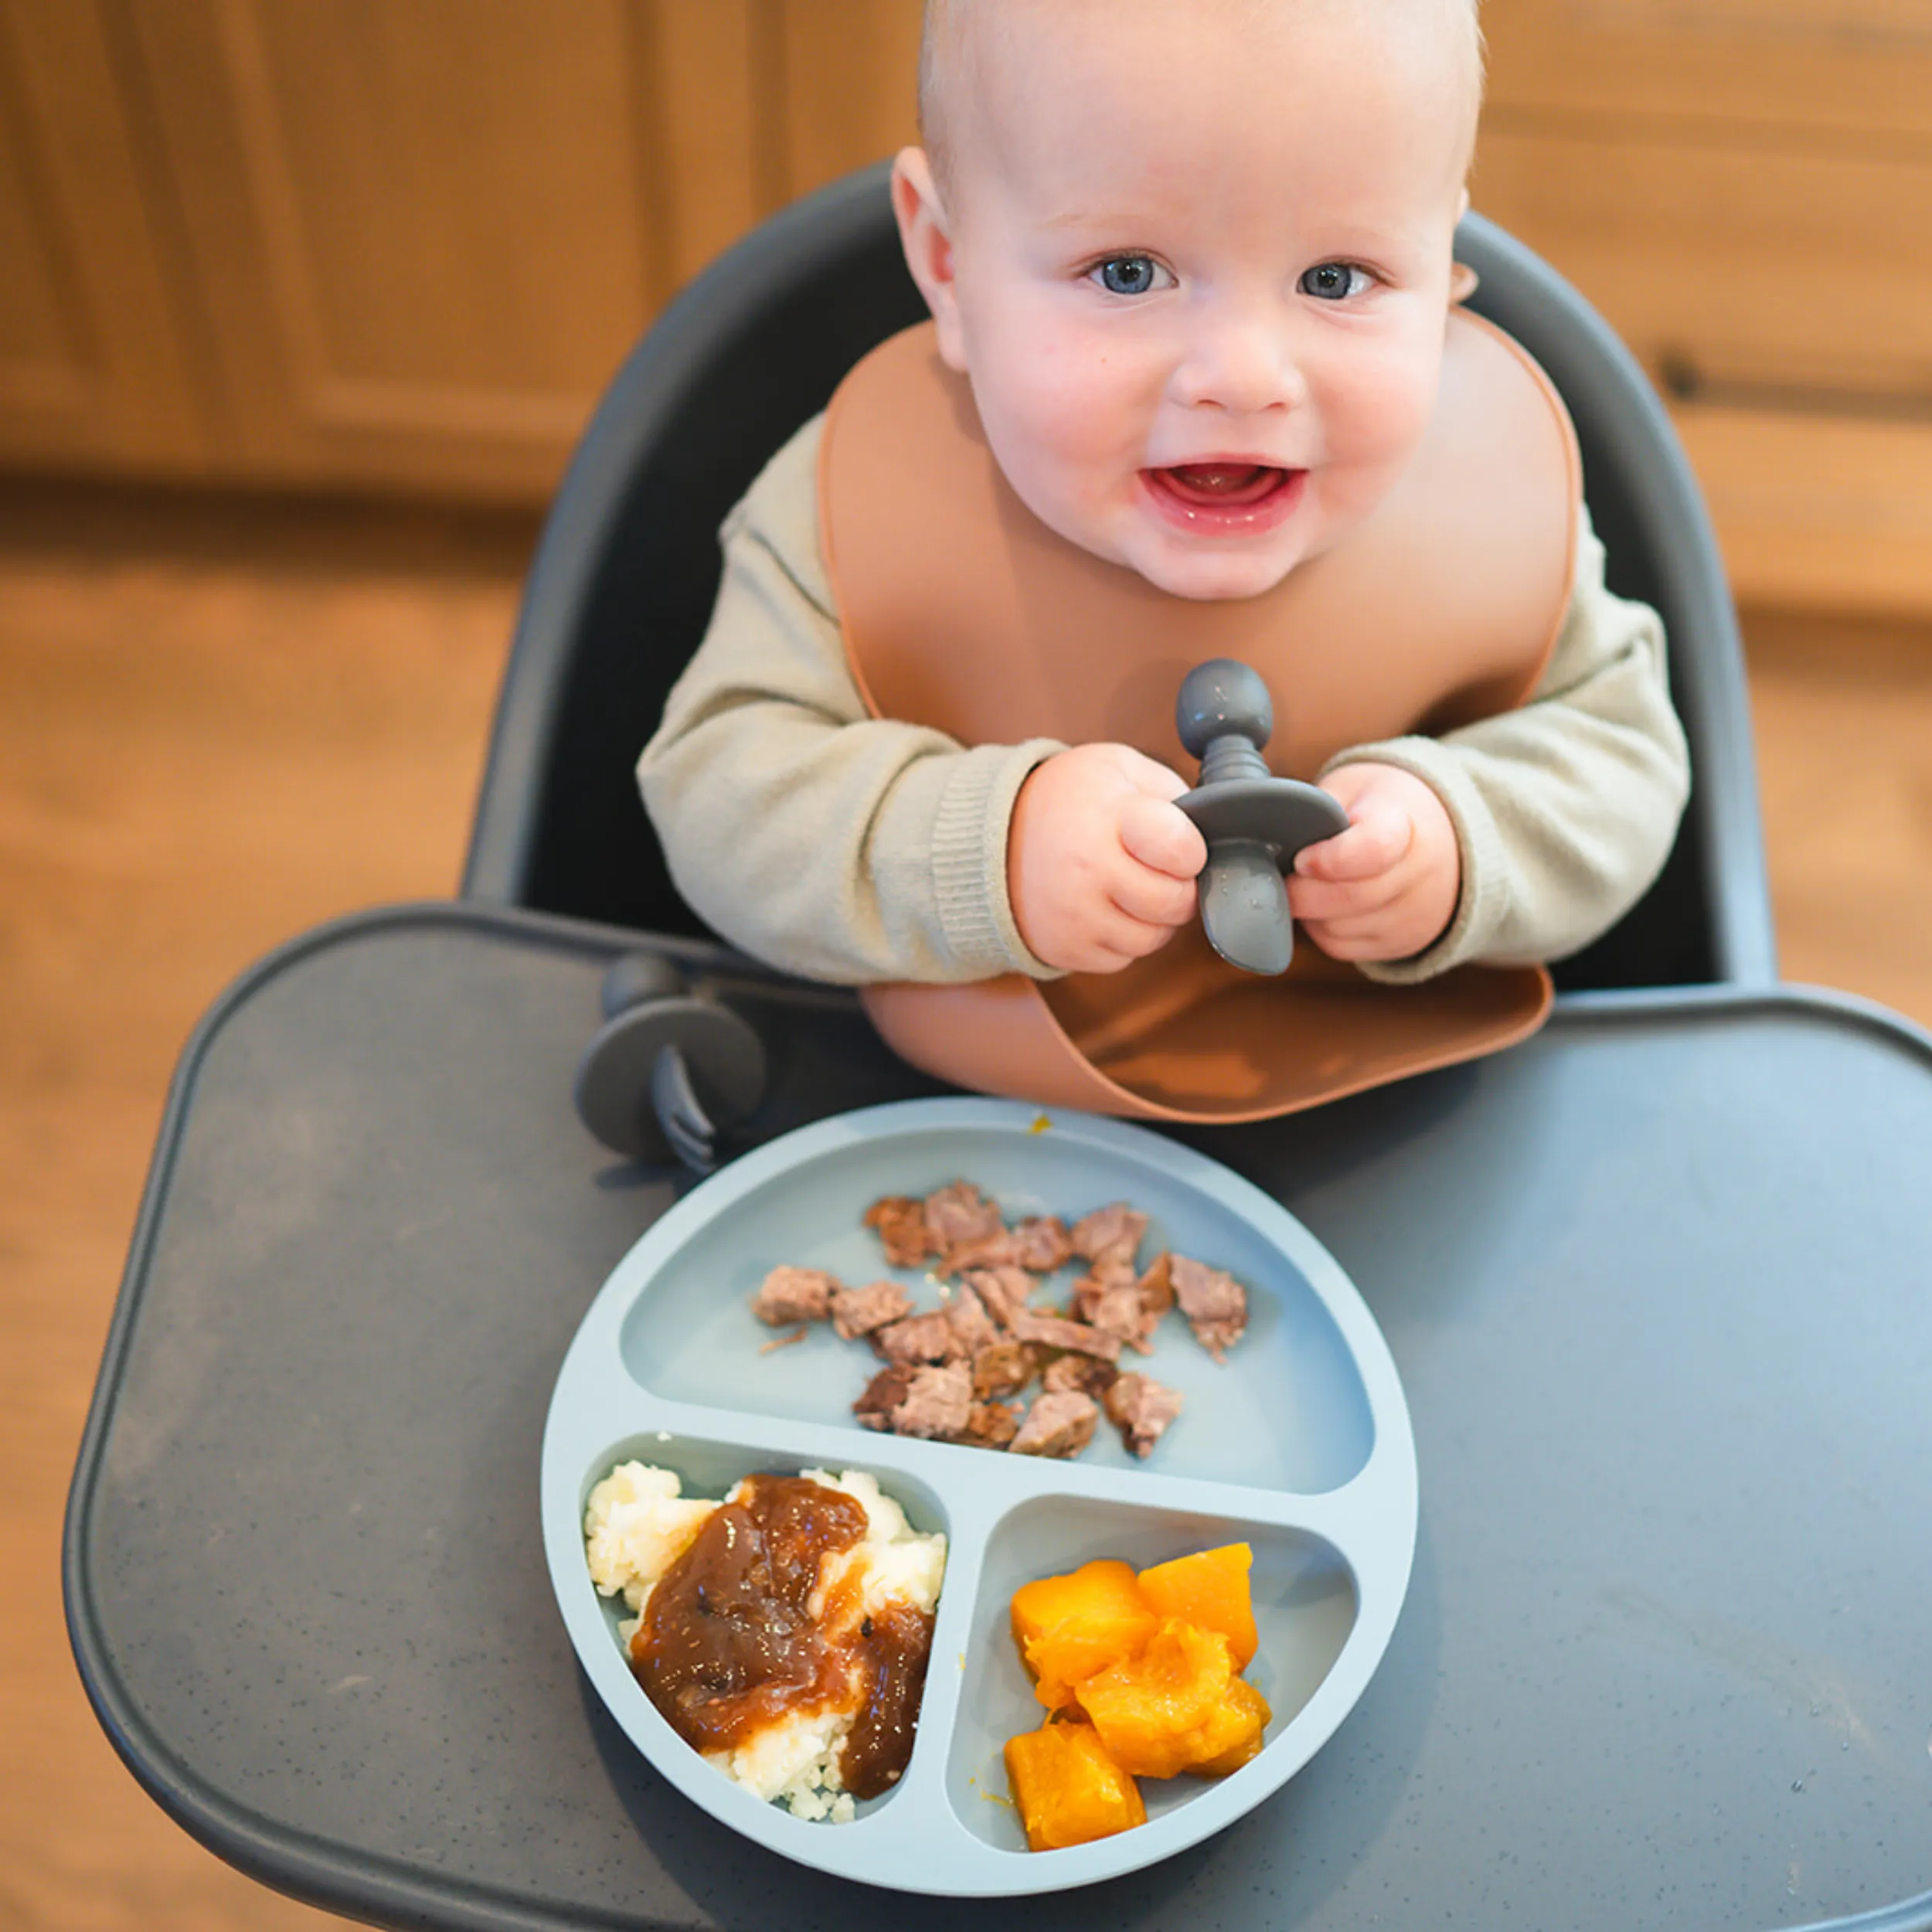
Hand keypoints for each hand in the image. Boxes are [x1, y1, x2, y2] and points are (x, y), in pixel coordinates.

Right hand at [1008, 744, 1207, 972]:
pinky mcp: (1065, 950)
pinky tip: (1105, 906)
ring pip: (1152, 939)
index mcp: (1108, 820)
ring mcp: (1075, 917)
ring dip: (1153, 917)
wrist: (992, 835)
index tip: (1176, 842)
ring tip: (1129, 885)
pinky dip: (1123, 937)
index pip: (1184, 851)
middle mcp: (1089, 873)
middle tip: (1158, 868)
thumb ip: (1169, 791)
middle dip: (1178, 887)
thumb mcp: (1117, 767)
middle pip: (1175, 904)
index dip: (1191, 849)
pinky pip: (1122, 959)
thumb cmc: (1067, 798)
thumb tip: (1212, 828)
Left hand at [1289, 762, 1460, 962]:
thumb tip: (1269, 840)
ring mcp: (1413, 916)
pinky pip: (1340, 946)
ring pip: (1337, 928)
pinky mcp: (1401, 943)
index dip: (1328, 859)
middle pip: (1348, 898)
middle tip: (1282, 876)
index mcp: (1406, 825)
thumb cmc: (1383, 809)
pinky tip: (1323, 904)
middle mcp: (1419, 875)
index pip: (1373, 849)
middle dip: (1301, 891)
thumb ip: (1316, 809)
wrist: (1441, 839)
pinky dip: (1320, 928)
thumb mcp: (1354, 788)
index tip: (1301, 858)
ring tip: (1309, 883)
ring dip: (1309, 911)